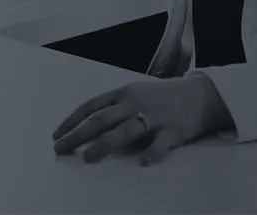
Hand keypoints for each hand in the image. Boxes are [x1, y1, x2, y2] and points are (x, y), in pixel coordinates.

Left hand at [52, 73, 228, 165]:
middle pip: (101, 119)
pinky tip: (143, 162)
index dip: (72, 120)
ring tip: (88, 158)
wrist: (199, 95)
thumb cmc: (161, 97)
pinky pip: (161, 142)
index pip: (91, 106)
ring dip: (104, 145)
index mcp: (123, 93)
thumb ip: (114, 107)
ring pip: (125, 131)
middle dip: (78, 135)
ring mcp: (154, 116)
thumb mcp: (134, 94)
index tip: (57, 135)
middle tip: (61, 149)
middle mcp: (135, 102)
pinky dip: (152, 152)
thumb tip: (85, 124)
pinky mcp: (174, 130)